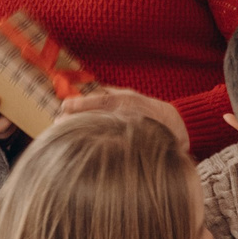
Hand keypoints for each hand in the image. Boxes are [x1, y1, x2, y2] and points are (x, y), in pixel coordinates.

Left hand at [59, 87, 189, 153]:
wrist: (180, 127)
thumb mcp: (133, 96)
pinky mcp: (135, 143)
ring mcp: (131, 129)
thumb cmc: (152, 111)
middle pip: (97, 117)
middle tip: (57, 124)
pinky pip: (114, 146)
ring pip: (102, 130)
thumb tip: (94, 89)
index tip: (63, 106)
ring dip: (83, 133)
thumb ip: (113, 93)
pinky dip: (99, 147)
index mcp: (126, 101)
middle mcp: (128, 114)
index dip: (80, 103)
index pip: (100, 100)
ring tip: (65, 137)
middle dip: (75, 120)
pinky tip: (85, 149)